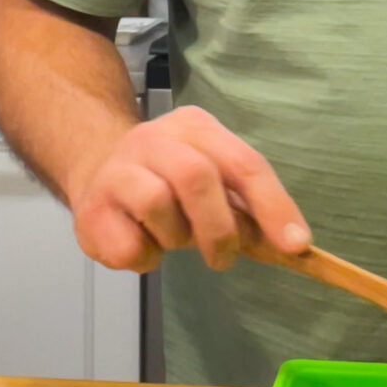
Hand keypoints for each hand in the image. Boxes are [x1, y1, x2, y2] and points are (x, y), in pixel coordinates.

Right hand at [67, 105, 310, 272]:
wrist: (97, 171)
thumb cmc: (171, 185)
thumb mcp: (217, 186)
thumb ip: (251, 210)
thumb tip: (294, 246)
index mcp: (198, 128)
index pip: (245, 164)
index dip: (274, 207)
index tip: (296, 247)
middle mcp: (156, 138)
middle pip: (197, 176)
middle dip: (220, 229)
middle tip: (223, 259)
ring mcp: (118, 168)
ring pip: (157, 203)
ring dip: (176, 238)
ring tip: (172, 239)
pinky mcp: (91, 206)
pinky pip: (128, 244)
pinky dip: (145, 258)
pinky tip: (143, 245)